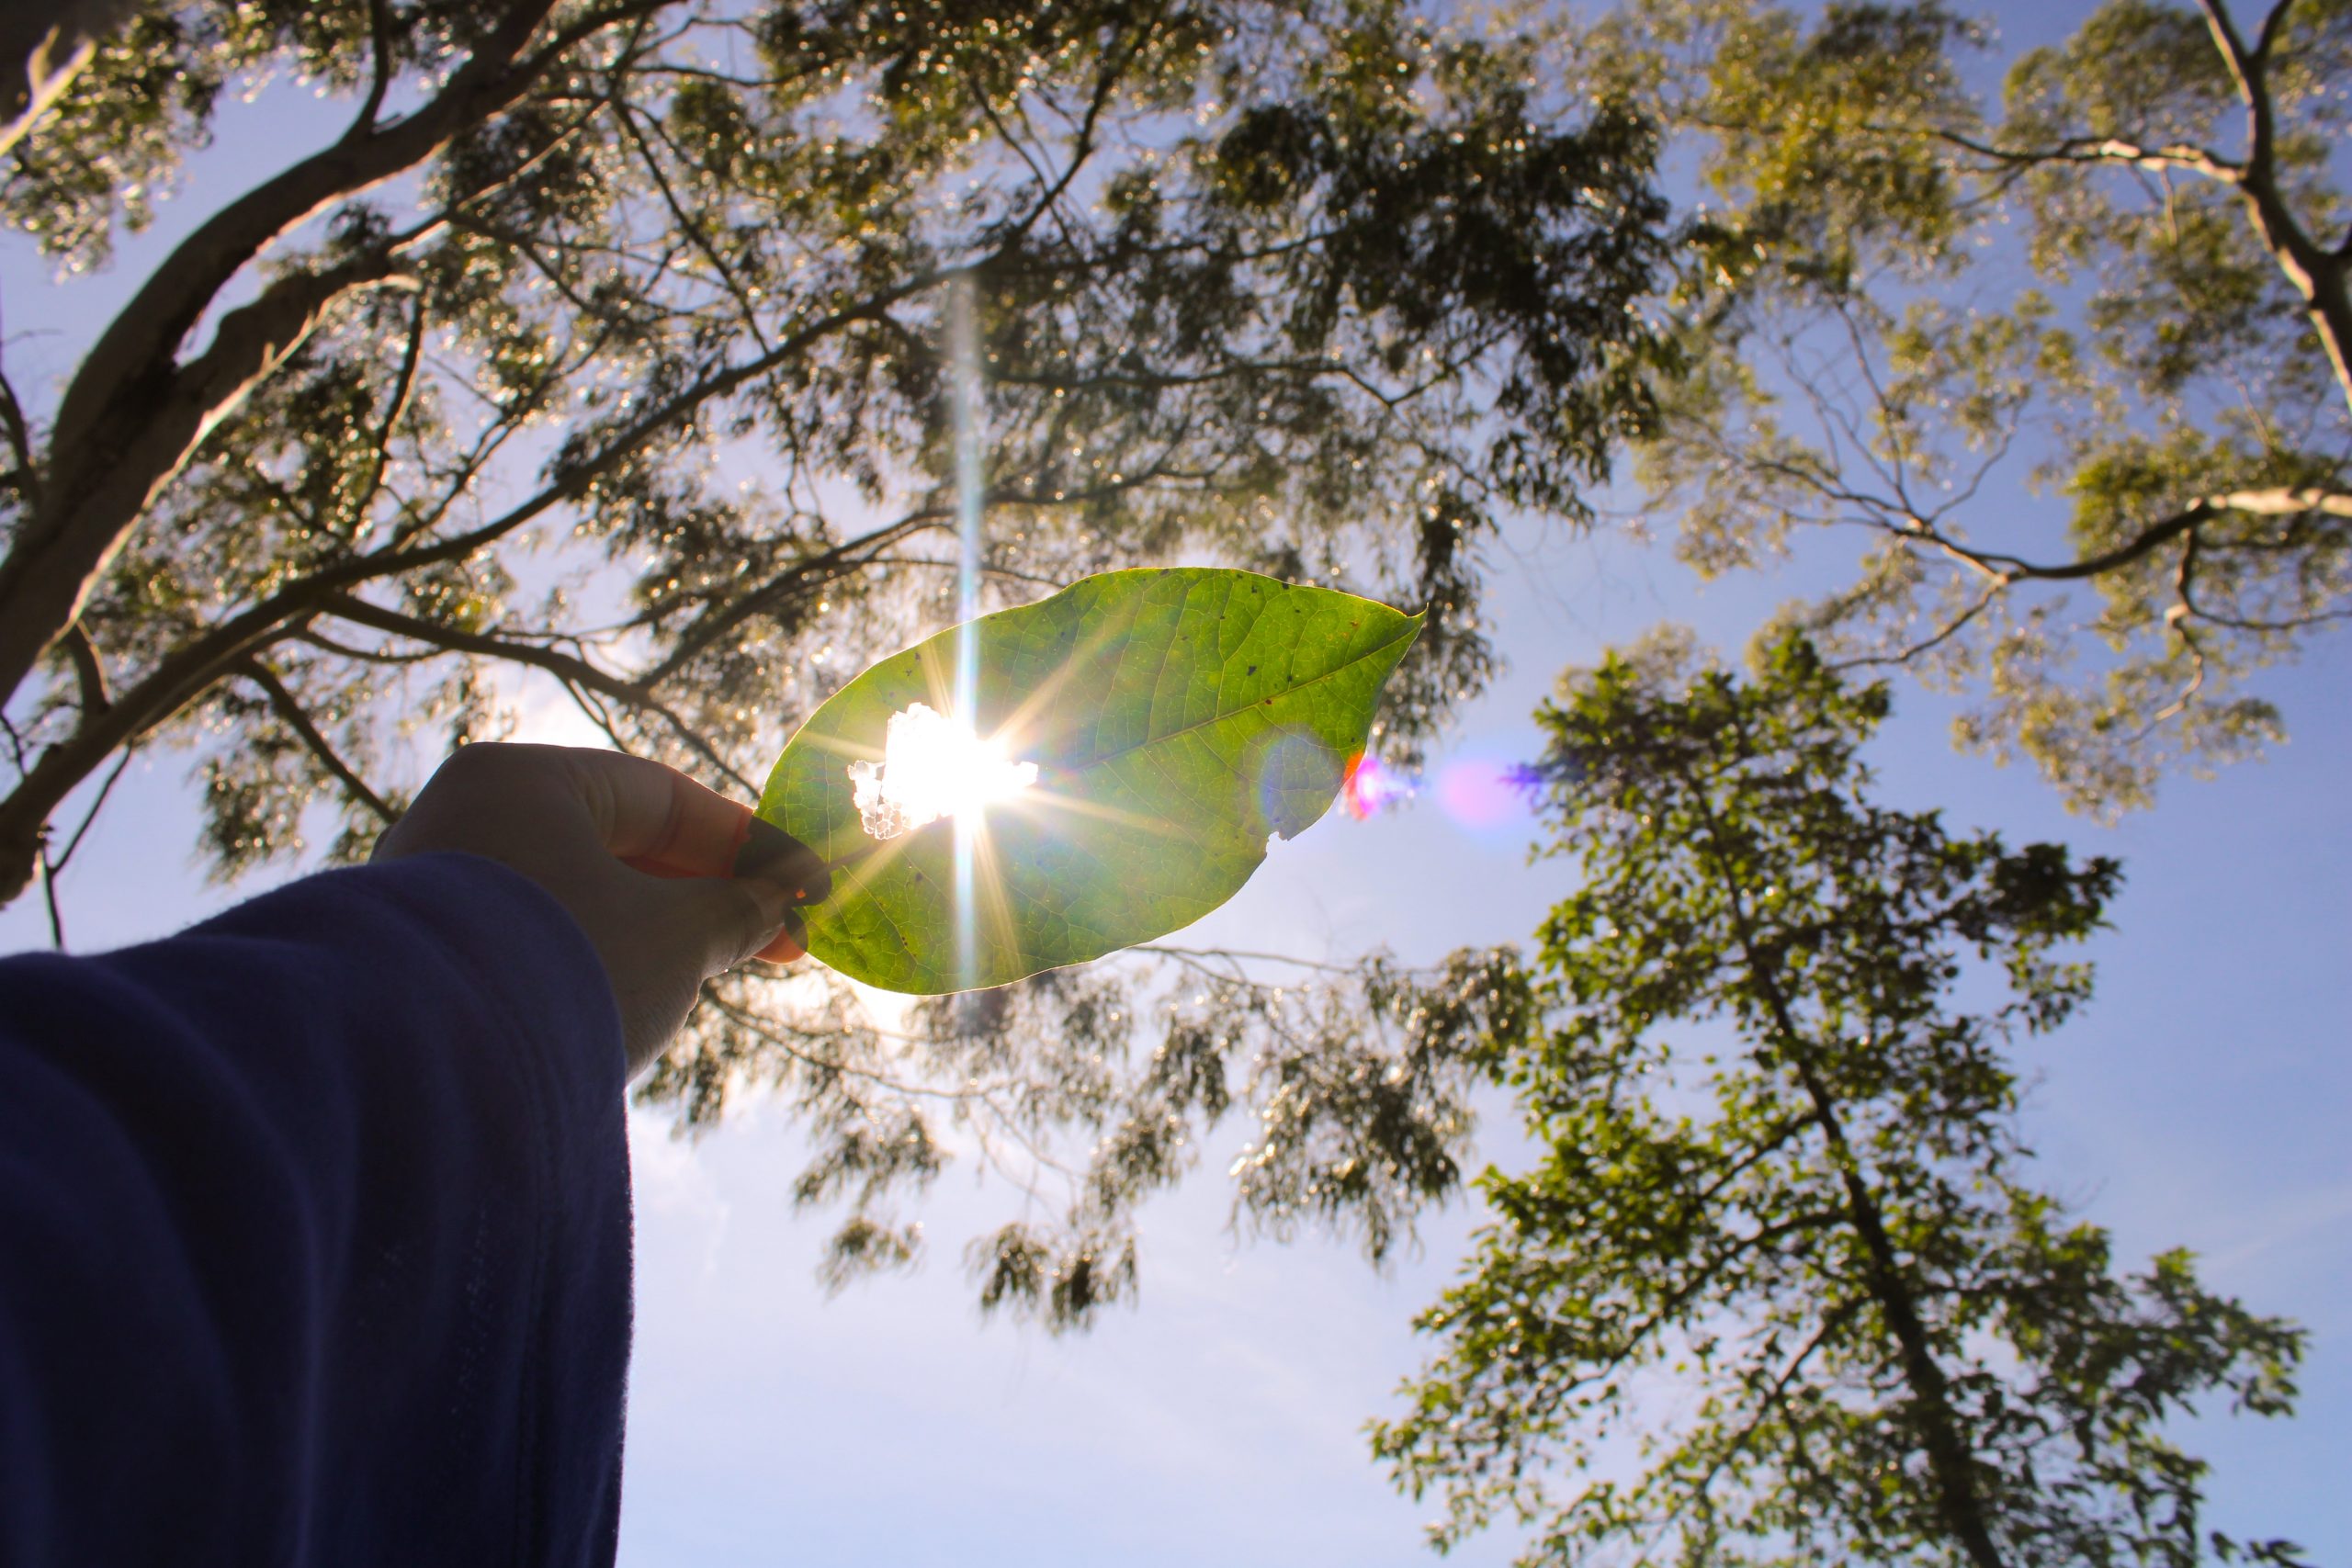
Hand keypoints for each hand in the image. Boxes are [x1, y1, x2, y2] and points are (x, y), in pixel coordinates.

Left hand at [371, 744, 828, 1075]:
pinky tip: (637, 1005)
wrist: (423, 1078)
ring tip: (715, 975)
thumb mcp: (675, 936)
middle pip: (617, 845)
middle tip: (779, 943)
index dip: (748, 844)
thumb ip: (736, 911)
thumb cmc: (565, 971)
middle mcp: (465, 819)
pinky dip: (597, 961)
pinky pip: (535, 940)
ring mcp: (435, 890)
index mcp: (521, 781)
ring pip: (577, 897)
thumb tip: (777, 905)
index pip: (661, 797)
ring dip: (657, 933)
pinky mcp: (425, 958)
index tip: (808, 889)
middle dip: (706, 895)